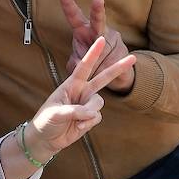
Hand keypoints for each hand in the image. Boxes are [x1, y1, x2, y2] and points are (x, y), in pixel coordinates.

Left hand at [27, 37, 135, 158]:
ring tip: (76, 120)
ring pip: (99, 103)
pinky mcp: (90, 118)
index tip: (101, 39)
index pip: (84, 66)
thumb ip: (74, 111)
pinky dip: (88, 124)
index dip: (93, 53)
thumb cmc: (46, 121)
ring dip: (89, 113)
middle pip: (103, 78)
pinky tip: (78, 128)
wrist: (46, 138)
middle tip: (133, 57)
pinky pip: (97, 117)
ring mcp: (87, 104)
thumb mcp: (56, 113)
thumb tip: (91, 113)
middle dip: (118, 68)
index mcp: (71, 84)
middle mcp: (81, 92)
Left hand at [58, 0, 134, 93]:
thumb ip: (75, 63)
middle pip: (98, 20)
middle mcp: (98, 31)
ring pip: (105, 49)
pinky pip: (113, 62)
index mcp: (83, 31)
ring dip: (97, 64)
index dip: (68, 5)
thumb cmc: (89, 64)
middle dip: (97, 10)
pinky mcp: (123, 51)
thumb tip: (78, 65)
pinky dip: (107, 71)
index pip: (74, 16)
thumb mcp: (77, 64)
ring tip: (94, 73)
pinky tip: (107, 73)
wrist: (112, 75)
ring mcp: (112, 39)